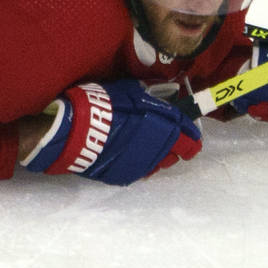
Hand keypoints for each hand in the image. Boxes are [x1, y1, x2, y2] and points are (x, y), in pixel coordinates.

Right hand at [23, 80, 201, 185]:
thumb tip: (162, 97)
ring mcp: (142, 165)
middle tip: (175, 138)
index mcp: (162, 126)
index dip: (193, 133)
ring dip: (162, 154)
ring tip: (151, 145)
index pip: (189, 136)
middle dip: (180, 145)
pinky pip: (144, 170)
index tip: (193, 132)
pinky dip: (144, 161)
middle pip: (180, 153)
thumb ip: (150, 97)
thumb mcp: (128, 91)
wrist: (74, 132)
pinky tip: (134, 153)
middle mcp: (158, 149)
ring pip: (163, 163)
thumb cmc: (102, 105)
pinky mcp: (127, 176)